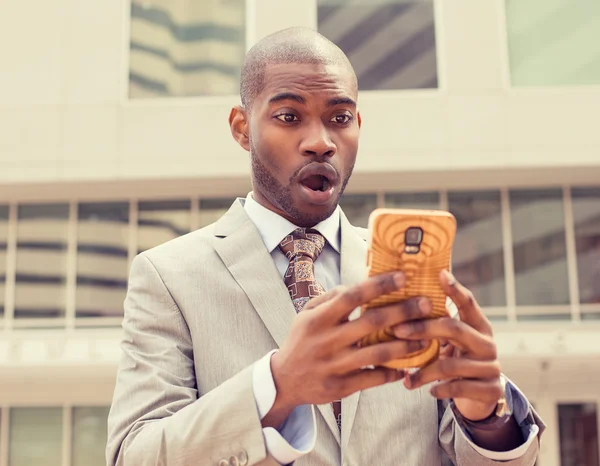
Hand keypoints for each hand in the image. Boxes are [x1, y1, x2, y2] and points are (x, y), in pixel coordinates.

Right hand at [263, 272, 432, 427]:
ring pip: (378, 353)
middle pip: (371, 323)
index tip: (402, 277)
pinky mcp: (341, 387)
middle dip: (403, 312)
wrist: (284, 380)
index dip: (378, 286)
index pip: (352, 297)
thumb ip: (330, 298)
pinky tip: (407, 366)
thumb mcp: (306, 314)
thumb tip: (357, 286)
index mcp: (318, 319)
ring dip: (406, 345)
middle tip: (426, 304)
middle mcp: (327, 341)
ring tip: (426, 338)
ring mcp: (334, 365)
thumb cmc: (302, 340)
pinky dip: (393, 372)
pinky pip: (373, 378)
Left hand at [392, 270, 502, 421]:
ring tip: (407, 375)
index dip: (455, 288)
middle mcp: (487, 343)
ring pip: (450, 365)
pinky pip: (457, 388)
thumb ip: (439, 324)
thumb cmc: (457, 361)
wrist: (480, 397)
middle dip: (422, 328)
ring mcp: (491, 367)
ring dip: (423, 371)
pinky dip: (438, 389)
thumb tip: (404, 302)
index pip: (468, 303)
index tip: (439, 273)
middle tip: (397, 330)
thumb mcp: (452, 342)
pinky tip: (428, 390)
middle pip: (453, 328)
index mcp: (479, 326)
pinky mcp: (491, 390)